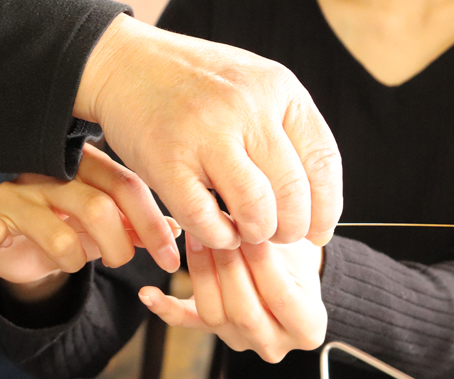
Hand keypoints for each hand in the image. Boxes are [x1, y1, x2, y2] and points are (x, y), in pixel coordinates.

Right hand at [0, 144, 180, 302]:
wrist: (22, 248)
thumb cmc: (74, 231)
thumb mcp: (111, 230)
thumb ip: (140, 228)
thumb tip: (177, 228)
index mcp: (85, 168)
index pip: (126, 187)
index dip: (152, 225)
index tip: (170, 258)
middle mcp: (49, 174)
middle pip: (97, 208)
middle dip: (118, 246)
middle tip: (120, 261)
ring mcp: (14, 194)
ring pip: (58, 233)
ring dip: (75, 260)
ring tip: (74, 261)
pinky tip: (2, 238)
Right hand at [75, 15, 342, 249]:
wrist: (127, 65)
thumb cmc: (199, 87)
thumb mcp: (255, 88)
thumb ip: (288, 133)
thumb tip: (321, 206)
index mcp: (278, 88)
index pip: (323, 163)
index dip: (326, 209)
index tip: (318, 230)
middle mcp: (246, 107)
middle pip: (293, 194)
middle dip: (292, 228)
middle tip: (280, 233)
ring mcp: (205, 134)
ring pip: (256, 211)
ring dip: (259, 234)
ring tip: (250, 230)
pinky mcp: (166, 162)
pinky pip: (207, 221)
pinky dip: (220, 237)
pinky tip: (220, 230)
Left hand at [139, 236, 325, 362]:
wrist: (291, 273)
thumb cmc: (298, 257)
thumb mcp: (300, 248)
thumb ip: (279, 242)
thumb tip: (249, 218)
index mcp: (308, 329)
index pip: (282, 298)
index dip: (263, 264)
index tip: (251, 231)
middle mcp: (274, 344)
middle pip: (245, 311)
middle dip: (229, 267)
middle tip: (219, 230)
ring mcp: (241, 341)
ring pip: (214, 314)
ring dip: (202, 273)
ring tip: (198, 237)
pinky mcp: (213, 332)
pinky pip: (187, 323)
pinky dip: (165, 308)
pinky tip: (148, 293)